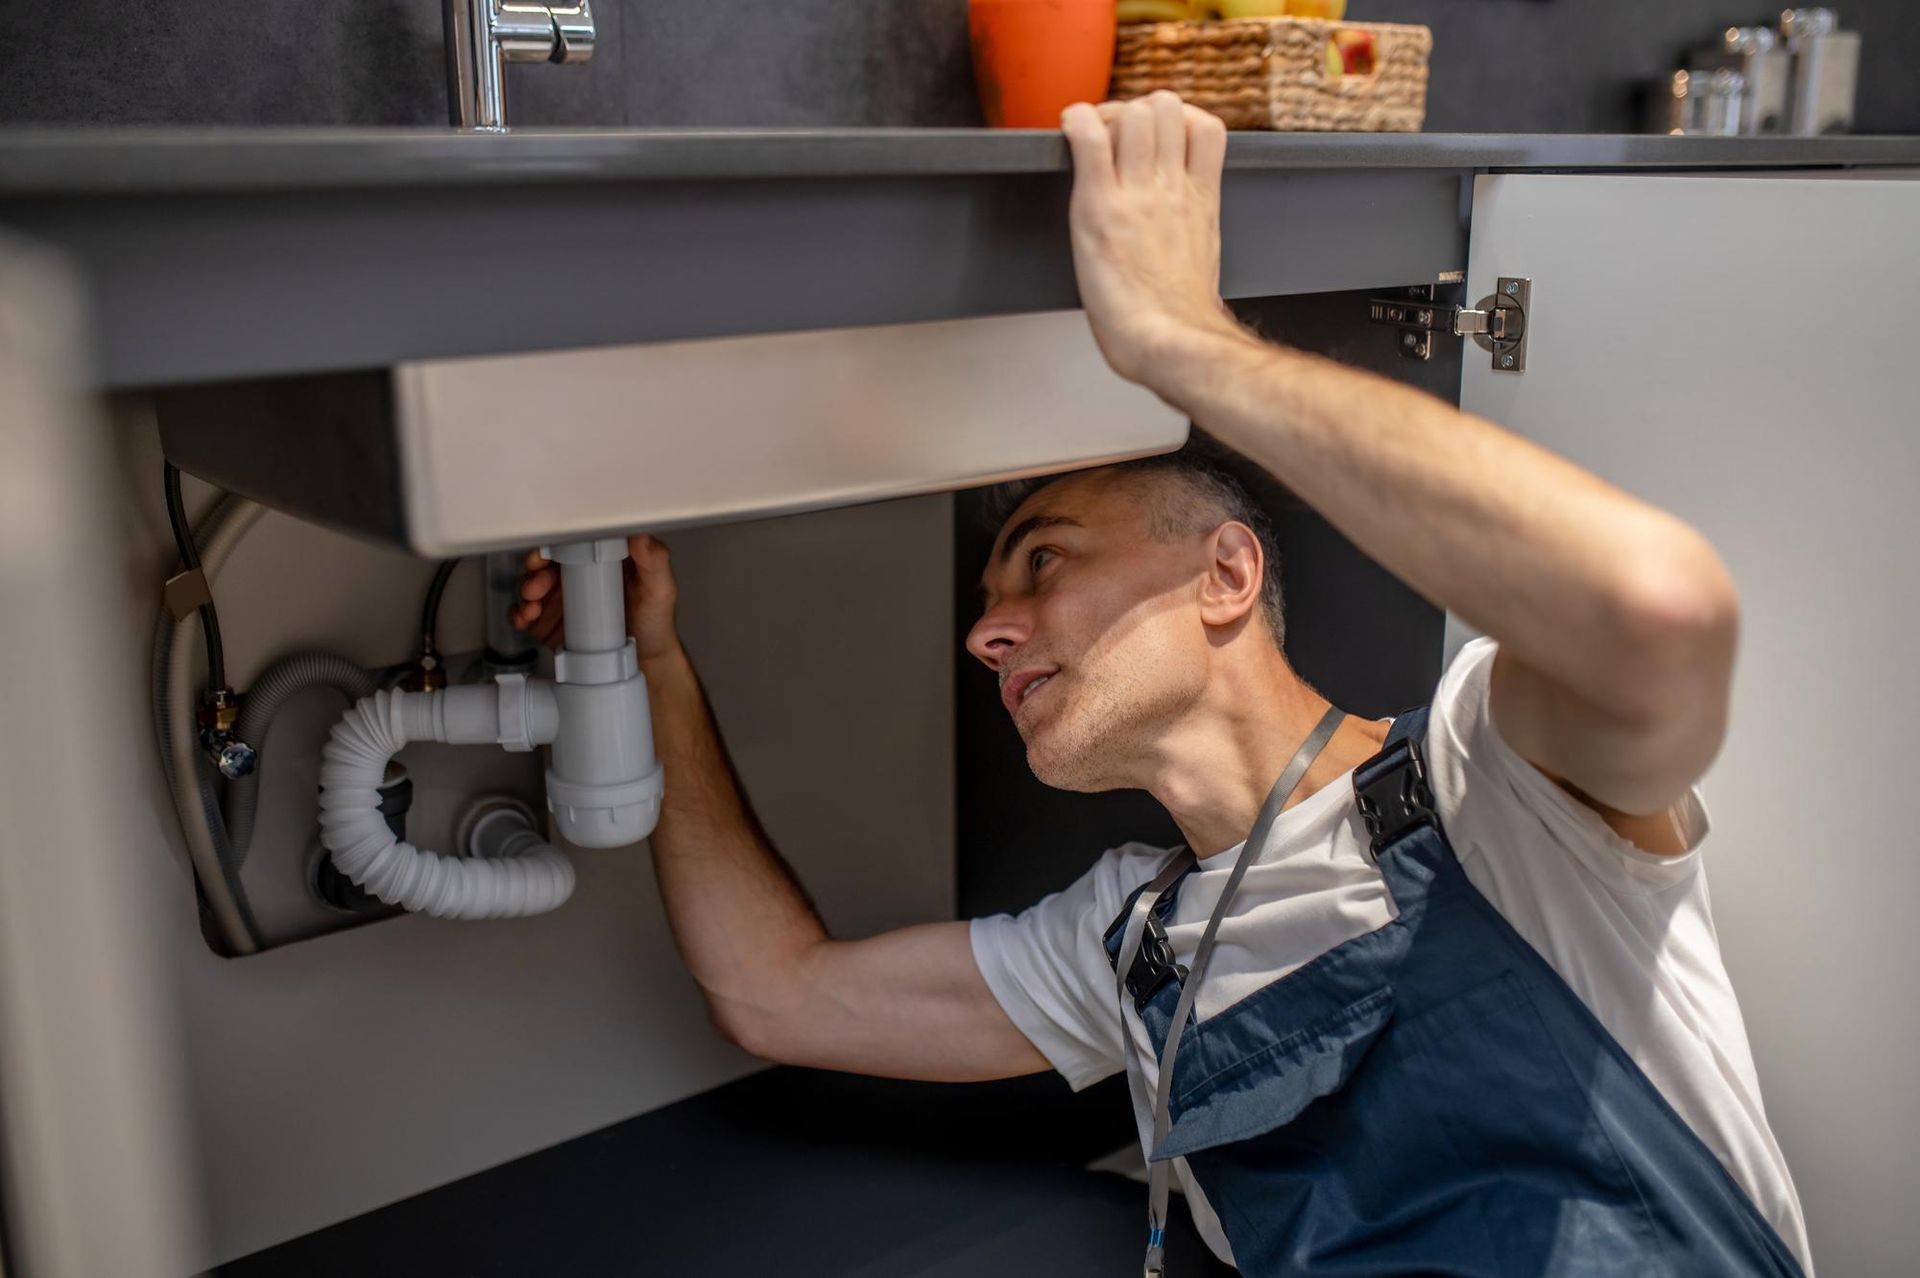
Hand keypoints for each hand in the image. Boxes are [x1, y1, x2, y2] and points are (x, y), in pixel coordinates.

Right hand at [510, 534, 682, 664]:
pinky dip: (519, 614)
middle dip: (535, 570)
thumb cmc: (655, 622)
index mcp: (600, 560)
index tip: (549, 552)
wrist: (646, 662)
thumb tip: (639, 533)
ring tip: (533, 605)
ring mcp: (562, 599)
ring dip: (526, 592)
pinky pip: (526, 613)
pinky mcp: (550, 622)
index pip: (572, 542)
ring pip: (531, 586)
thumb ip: (654, 560)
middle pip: (545, 563)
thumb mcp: (660, 588)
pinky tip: (526, 618)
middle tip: (538, 583)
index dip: (556, 543)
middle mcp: (578, 575)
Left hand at [1060, 93, 1241, 388]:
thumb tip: (1178, 229)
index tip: (1157, 135)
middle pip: (1166, 107)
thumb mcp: (1202, 259)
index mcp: (1199, 201)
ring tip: (1092, 140)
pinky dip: (1076, 122)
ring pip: (1133, 113)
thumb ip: (1191, 228)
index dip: (1179, 118)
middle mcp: (1171, 189)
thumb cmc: (1178, 320)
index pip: (1207, 127)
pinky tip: (1069, 130)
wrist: (1168, 342)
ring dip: (1108, 116)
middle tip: (1114, 137)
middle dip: (1137, 110)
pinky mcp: (1100, 207)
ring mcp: (1136, 195)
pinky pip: (1089, 139)